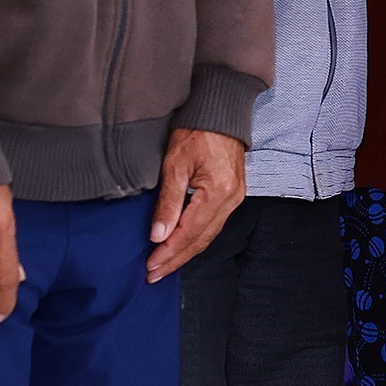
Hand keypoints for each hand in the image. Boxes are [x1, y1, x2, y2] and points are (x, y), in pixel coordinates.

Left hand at [146, 128, 244, 283]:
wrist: (221, 111)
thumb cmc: (197, 131)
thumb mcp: (175, 165)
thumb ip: (168, 203)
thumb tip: (158, 236)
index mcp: (219, 192)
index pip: (189, 232)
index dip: (168, 252)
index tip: (149, 267)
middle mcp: (232, 200)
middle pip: (201, 239)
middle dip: (176, 259)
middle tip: (153, 274)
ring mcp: (236, 198)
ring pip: (209, 235)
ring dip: (185, 252)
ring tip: (164, 265)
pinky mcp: (234, 194)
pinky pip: (214, 224)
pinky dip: (196, 238)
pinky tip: (182, 245)